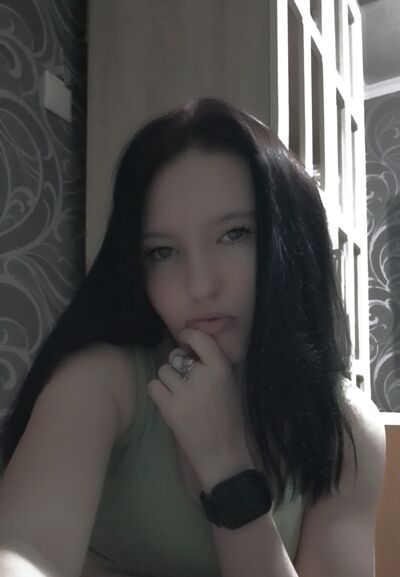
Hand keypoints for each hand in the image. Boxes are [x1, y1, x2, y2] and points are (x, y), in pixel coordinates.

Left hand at [147, 328, 249, 482]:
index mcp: (222, 369)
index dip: (188, 335)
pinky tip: (169, 402)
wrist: (223, 455)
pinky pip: (153, 386)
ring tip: (180, 395)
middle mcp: (204, 377)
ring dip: (168, 380)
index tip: (185, 339)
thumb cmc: (227, 418)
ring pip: (163, 371)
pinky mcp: (171, 409)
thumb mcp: (229, 385)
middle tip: (186, 381)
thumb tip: (188, 346)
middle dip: (177, 365)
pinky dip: (158, 392)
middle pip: (176, 356)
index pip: (201, 338)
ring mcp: (186, 393)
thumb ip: (212, 365)